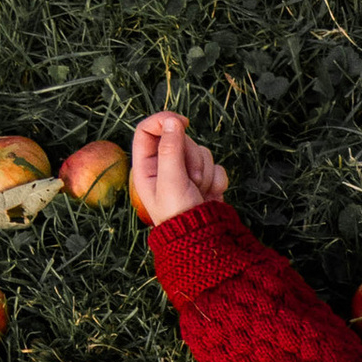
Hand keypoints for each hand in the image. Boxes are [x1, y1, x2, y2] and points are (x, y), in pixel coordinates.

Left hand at [132, 110, 230, 230]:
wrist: (203, 240)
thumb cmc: (179, 215)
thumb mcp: (171, 181)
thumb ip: (170, 149)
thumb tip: (172, 120)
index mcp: (146, 165)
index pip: (147, 130)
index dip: (163, 121)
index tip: (181, 123)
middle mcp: (164, 166)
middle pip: (179, 138)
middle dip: (192, 157)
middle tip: (191, 179)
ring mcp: (185, 172)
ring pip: (201, 151)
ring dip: (205, 171)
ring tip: (198, 192)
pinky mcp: (205, 178)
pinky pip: (215, 165)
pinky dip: (216, 180)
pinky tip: (209, 195)